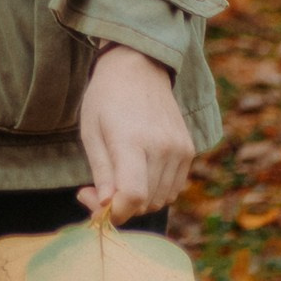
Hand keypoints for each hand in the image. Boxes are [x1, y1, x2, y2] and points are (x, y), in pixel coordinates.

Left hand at [75, 44, 195, 225]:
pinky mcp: (188, 149)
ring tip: (119, 179)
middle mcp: (161, 146)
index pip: (133, 195)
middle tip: (98, 189)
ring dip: (138, 200)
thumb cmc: (106, 98)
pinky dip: (155, 190)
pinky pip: (173, 188)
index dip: (114, 213)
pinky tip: (139, 172)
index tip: (94, 205)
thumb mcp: (91, 132)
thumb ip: (101, 172)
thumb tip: (105, 206)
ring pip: (161, 199)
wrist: (139, 67)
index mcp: (131, 140)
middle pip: (146, 202)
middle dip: (120, 206)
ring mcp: (179, 148)